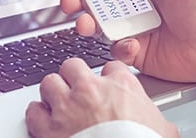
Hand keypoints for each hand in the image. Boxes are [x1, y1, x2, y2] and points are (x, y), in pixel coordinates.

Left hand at [25, 58, 177, 137]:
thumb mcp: (160, 127)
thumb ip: (154, 116)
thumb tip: (161, 125)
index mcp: (120, 85)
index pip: (110, 66)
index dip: (108, 77)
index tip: (107, 85)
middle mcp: (91, 90)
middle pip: (73, 66)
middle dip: (73, 76)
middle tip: (76, 87)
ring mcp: (68, 107)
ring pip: (49, 83)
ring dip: (52, 92)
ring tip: (57, 101)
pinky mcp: (50, 129)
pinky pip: (34, 111)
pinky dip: (37, 114)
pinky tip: (43, 119)